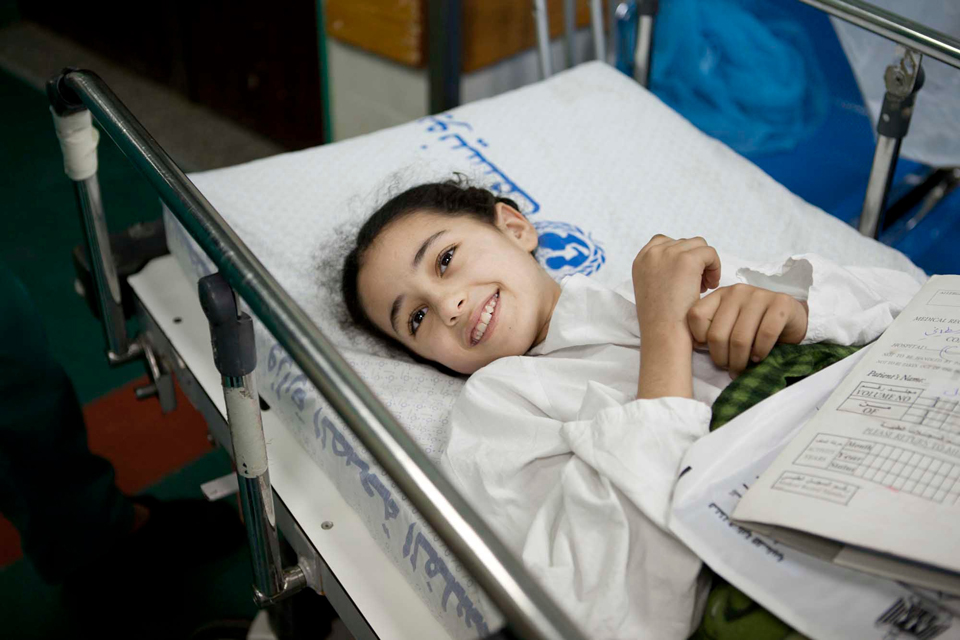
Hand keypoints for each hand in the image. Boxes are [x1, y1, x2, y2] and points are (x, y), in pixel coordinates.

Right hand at [632, 235, 721, 334]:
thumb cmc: (661, 320)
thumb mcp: (650, 290)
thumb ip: (659, 271)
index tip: (685, 278)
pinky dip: (715, 267)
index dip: (679, 258)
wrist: (664, 333)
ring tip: (704, 286)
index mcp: (640, 260)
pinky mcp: (687, 259)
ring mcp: (668, 254)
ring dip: (705, 263)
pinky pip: (710, 253)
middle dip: (693, 262)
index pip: (664, 242)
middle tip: (697, 285)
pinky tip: (710, 285)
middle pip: (683, 243)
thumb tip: (679, 264)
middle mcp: (652, 253)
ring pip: (698, 245)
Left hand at [687, 284, 808, 375]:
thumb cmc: (754, 326)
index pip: (696, 316)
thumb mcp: (729, 324)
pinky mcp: (781, 303)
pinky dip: (760, 352)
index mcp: (719, 295)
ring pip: (740, 338)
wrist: (790, 320)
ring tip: (741, 368)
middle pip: (717, 334)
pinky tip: (758, 357)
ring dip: (739, 361)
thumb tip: (696, 346)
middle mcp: (737, 291)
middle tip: (728, 368)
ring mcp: (759, 295)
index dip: (700, 340)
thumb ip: (712, 329)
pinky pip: (765, 335)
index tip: (710, 350)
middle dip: (721, 358)